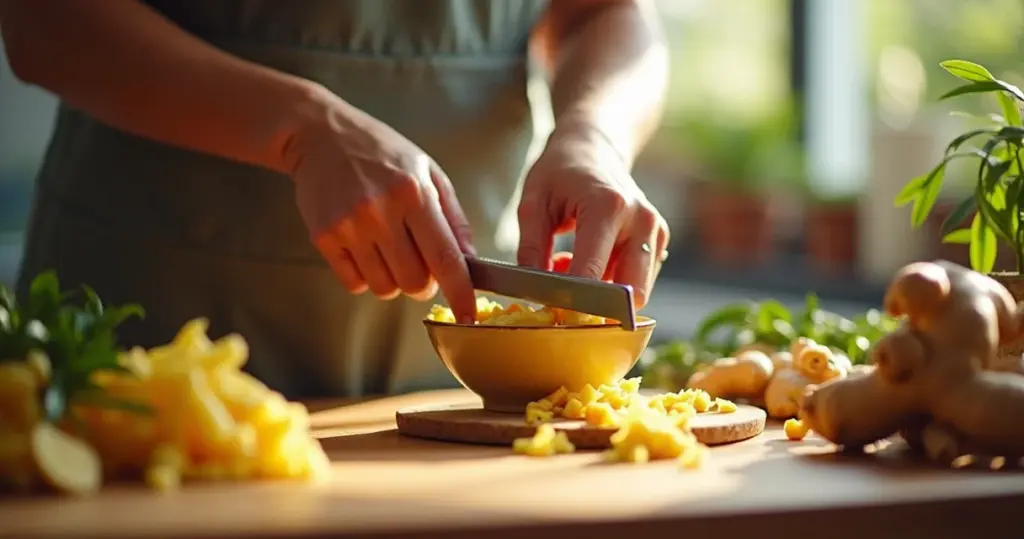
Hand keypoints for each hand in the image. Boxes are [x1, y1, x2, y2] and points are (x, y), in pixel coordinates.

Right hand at [286, 91, 477, 323]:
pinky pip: (354, 283)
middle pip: (413, 282)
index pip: (444, 258)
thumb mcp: (428, 171)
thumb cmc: (381, 152)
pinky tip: (364, 248)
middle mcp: (381, 211)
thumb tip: (470, 261)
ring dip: (393, 280)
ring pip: (384, 288)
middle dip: (423, 284)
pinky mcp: (323, 236)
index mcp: (414, 193)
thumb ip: (453, 218)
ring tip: (388, 250)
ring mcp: (349, 225)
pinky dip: (365, 277)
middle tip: (419, 266)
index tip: (468, 313)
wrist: (321, 135)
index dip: (460, 292)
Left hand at [516, 123, 669, 308]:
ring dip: (604, 290)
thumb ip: (531, 249)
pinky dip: (614, 280)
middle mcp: (641, 220)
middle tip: (564, 288)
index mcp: (608, 207)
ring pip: (636, 290)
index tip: (550, 306)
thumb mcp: (533, 204)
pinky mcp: (660, 240)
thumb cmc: (559, 172)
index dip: (570, 298)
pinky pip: (639, 279)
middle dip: (597, 303)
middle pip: (629, 292)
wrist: (594, 147)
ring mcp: (656, 231)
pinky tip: (592, 258)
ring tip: (574, 262)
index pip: (592, 274)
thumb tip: (535, 291)